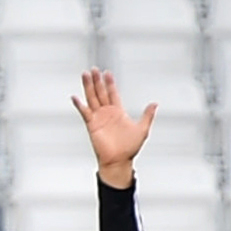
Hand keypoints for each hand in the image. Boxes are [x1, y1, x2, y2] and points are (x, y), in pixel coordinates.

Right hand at [73, 70, 156, 185]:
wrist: (119, 161)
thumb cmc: (129, 148)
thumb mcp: (143, 129)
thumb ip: (147, 115)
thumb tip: (155, 104)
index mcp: (118, 112)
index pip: (112, 93)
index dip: (110, 83)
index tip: (107, 73)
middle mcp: (107, 113)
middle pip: (100, 92)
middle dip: (97, 81)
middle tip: (93, 70)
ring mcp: (98, 118)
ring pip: (92, 98)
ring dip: (88, 87)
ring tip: (85, 76)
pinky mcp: (92, 125)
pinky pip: (85, 113)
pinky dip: (80, 105)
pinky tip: (76, 97)